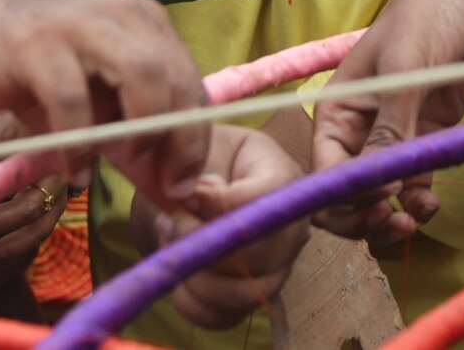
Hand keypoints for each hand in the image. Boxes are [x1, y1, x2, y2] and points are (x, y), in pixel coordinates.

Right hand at [0, 0, 209, 209]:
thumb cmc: (50, 74)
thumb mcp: (102, 113)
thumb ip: (140, 150)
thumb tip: (178, 199)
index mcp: (149, 25)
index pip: (191, 81)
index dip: (196, 137)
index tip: (184, 184)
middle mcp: (125, 17)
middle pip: (174, 76)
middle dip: (179, 138)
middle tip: (163, 183)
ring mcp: (83, 24)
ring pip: (139, 74)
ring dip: (139, 131)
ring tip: (120, 164)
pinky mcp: (38, 43)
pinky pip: (72, 99)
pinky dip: (79, 144)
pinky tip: (75, 170)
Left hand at [131, 125, 307, 329]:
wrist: (193, 188)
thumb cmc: (201, 159)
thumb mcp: (201, 148)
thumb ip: (200, 166)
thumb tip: (199, 195)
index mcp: (283, 176)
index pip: (263, 199)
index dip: (219, 203)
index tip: (187, 195)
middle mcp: (291, 227)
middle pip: (257, 254)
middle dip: (202, 241)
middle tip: (172, 220)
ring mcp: (278, 266)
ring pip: (241, 293)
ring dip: (193, 272)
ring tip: (174, 241)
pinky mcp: (253, 296)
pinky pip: (223, 316)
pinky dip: (190, 300)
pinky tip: (178, 270)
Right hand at [309, 0, 463, 242]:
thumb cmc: (430, 14)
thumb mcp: (406, 69)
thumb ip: (390, 129)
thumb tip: (374, 182)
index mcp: (338, 106)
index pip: (324, 167)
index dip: (343, 193)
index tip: (377, 199)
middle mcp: (360, 127)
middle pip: (346, 189)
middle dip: (362, 214)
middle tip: (391, 223)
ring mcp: (395, 135)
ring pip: (380, 195)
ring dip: (391, 216)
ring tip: (412, 222)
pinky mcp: (428, 137)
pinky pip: (414, 183)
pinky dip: (417, 202)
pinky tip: (430, 206)